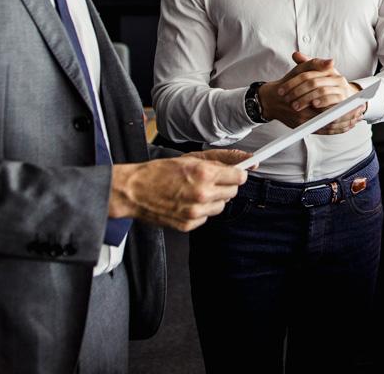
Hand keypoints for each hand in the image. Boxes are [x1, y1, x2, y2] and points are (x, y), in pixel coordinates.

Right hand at [109, 151, 249, 231]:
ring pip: (221, 206)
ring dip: (214, 198)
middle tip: (210, 180)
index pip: (239, 177)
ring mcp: (196, 212)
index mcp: (204, 173)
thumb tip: (248, 160)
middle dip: (225, 185)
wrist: (135, 191)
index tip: (235, 172)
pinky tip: (187, 201)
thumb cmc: (161, 171)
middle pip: (232, 192)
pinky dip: (201, 210)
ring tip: (196, 190)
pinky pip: (206, 217)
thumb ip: (222, 159)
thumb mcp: (192, 158)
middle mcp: (202, 194)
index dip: (238, 173)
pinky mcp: (189, 225)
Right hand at [258, 52, 366, 134]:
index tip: (358, 101)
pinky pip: (323, 131)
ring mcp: (303, 122)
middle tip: (361, 111)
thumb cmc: (287, 83)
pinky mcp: (303, 128)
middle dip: (347, 114)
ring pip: (328, 125)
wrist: (271, 100)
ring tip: (357, 118)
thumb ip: (316, 64)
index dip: (344, 103)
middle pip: (330, 116)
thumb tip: (331, 62)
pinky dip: (336, 130)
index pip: (329, 102)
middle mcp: (303, 112)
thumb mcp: (300, 70)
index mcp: (305, 96)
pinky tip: (346, 126)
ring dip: (344, 123)